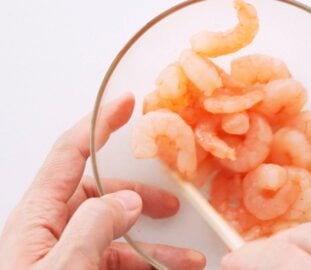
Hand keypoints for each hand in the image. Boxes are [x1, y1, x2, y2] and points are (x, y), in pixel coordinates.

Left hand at [0, 93, 205, 269]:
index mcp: (37, 217)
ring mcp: (64, 256)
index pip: (71, 154)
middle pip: (100, 195)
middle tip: (172, 205)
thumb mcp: (60, 269)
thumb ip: (92, 228)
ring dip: (153, 245)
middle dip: (140, 198)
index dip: (99, 124)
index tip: (127, 103)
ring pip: (114, 235)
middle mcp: (50, 231)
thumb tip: (126, 201)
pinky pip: (114, 261)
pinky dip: (145, 264)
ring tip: (188, 261)